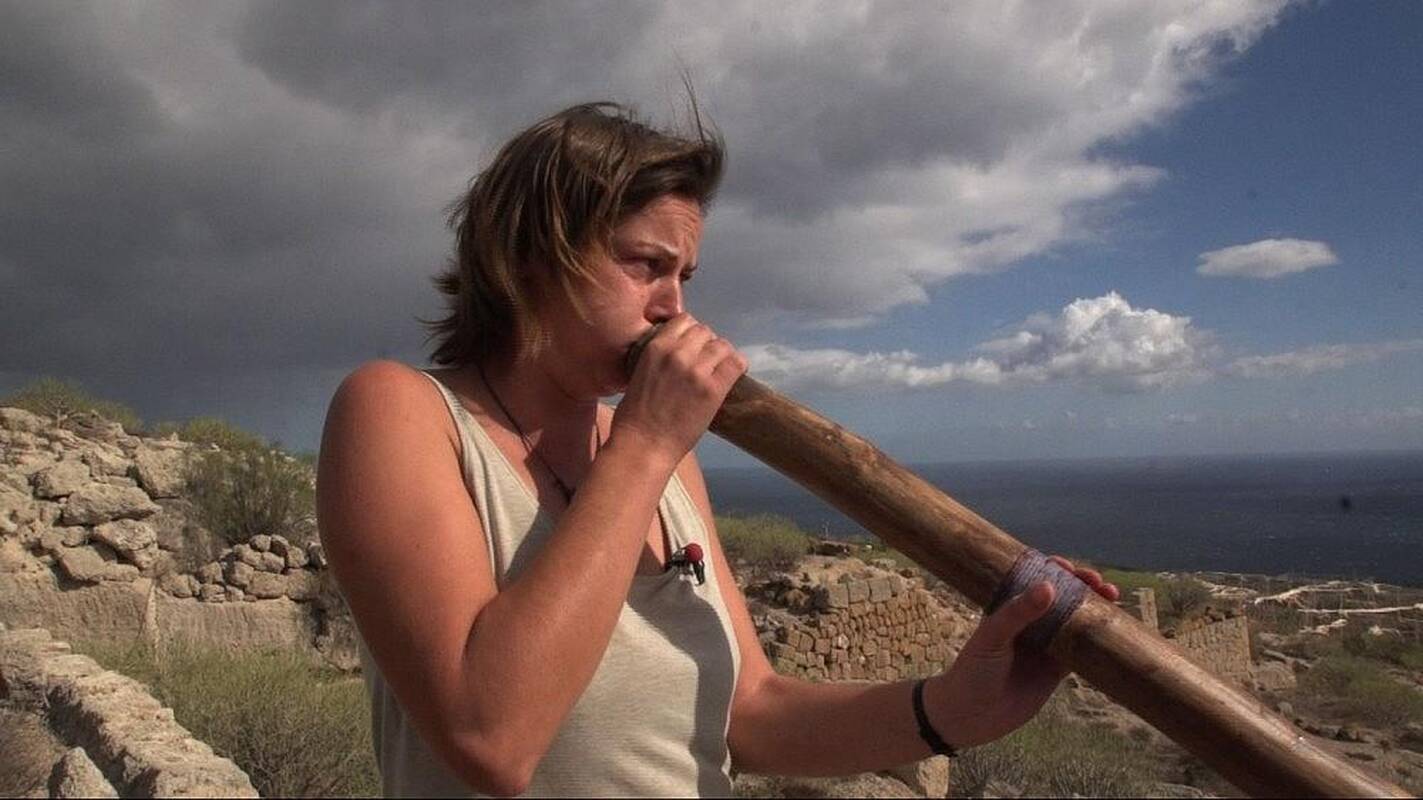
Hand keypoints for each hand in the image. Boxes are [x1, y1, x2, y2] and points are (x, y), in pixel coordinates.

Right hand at [612, 313, 746, 465]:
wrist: (644, 444)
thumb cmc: (634, 416)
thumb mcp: (639, 373)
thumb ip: (658, 358)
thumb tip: (676, 352)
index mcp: (656, 347)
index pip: (684, 321)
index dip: (691, 332)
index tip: (692, 346)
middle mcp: (678, 352)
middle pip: (705, 331)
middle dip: (707, 343)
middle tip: (706, 361)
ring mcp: (697, 370)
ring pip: (722, 345)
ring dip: (722, 354)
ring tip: (719, 369)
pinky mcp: (713, 388)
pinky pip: (736, 364)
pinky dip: (737, 365)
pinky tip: (733, 374)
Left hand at [923, 557, 1117, 748]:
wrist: (971, 716)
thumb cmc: (973, 670)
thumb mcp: (992, 637)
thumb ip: (1018, 613)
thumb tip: (1049, 586)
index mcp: (1009, 608)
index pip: (1035, 581)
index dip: (1054, 571)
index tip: (1069, 567)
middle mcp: (1030, 623)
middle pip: (1061, 597)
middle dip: (1082, 586)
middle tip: (1100, 582)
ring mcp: (1045, 645)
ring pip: (1075, 620)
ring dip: (1094, 608)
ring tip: (1113, 597)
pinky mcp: (1057, 669)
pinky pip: (1081, 649)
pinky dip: (1096, 638)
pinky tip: (1113, 629)